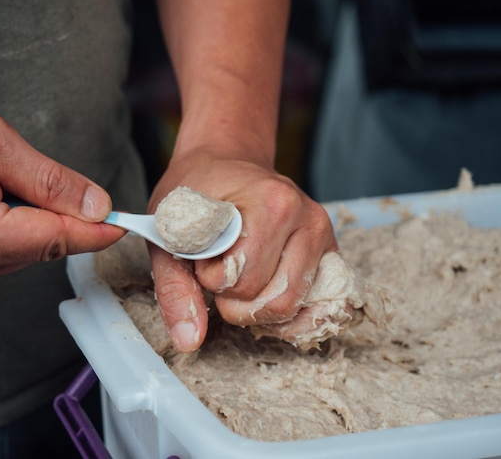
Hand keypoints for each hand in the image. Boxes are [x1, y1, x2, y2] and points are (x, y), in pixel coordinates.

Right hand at [0, 94, 124, 299]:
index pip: (59, 240)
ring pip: (25, 250)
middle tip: (19, 174)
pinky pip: (2, 253)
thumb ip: (48, 178)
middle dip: (52, 212)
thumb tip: (96, 206)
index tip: (125, 225)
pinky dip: (8, 227)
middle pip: (44, 245)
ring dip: (26, 217)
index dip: (97, 231)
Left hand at [148, 148, 337, 351]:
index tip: (203, 256)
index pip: (244, 281)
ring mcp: (324, 235)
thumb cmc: (196, 192)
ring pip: (297, 307)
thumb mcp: (170, 233)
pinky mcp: (330, 251)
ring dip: (260, 308)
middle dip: (238, 303)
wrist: (225, 160)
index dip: (213, 281)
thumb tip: (189, 340)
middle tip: (220, 274)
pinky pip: (317, 305)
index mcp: (272, 203)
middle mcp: (308, 217)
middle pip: (277, 301)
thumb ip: (176, 289)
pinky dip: (288, 314)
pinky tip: (264, 296)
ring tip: (241, 279)